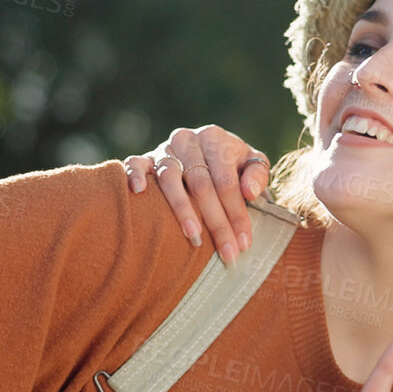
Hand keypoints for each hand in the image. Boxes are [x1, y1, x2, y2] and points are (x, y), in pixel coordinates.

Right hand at [122, 125, 271, 265]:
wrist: (206, 149)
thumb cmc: (232, 163)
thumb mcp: (252, 162)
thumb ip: (258, 173)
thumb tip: (249, 192)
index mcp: (215, 139)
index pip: (226, 181)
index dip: (236, 213)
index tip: (244, 243)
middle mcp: (188, 140)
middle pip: (201, 185)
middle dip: (216, 222)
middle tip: (227, 252)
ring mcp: (164, 149)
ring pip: (170, 179)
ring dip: (182, 209)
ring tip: (195, 236)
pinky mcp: (145, 158)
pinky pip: (135, 163)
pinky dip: (135, 175)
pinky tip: (139, 192)